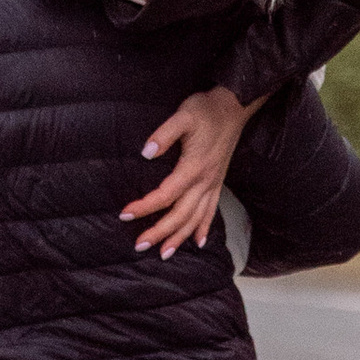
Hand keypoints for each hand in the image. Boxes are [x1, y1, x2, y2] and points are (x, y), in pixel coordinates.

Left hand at [124, 86, 254, 258]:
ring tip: (164, 253)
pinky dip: (204, 228)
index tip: (125, 213)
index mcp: (194, 167)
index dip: (144, 207)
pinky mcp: (218, 182)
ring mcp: (213, 183)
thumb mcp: (183, 115)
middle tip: (139, 244)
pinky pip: (212, 211)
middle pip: (181, 214)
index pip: (165, 195)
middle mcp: (205, 181)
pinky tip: (198, 242)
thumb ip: (164, 134)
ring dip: (180, 237)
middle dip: (160, 232)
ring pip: (196, 218)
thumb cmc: (206, 110)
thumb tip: (146, 153)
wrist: (234, 107)